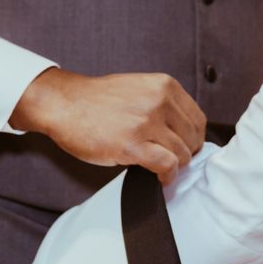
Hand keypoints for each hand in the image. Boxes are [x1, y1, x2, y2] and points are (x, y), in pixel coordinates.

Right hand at [10, 68, 205, 180]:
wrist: (64, 103)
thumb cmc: (97, 100)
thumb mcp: (139, 88)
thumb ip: (163, 104)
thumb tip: (182, 131)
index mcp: (164, 86)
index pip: (198, 119)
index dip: (193, 138)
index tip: (185, 147)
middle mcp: (159, 101)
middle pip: (193, 138)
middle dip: (186, 153)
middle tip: (172, 161)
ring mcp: (146, 123)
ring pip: (182, 154)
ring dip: (175, 166)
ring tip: (162, 168)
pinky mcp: (132, 145)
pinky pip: (167, 165)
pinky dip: (167, 176)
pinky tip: (159, 177)